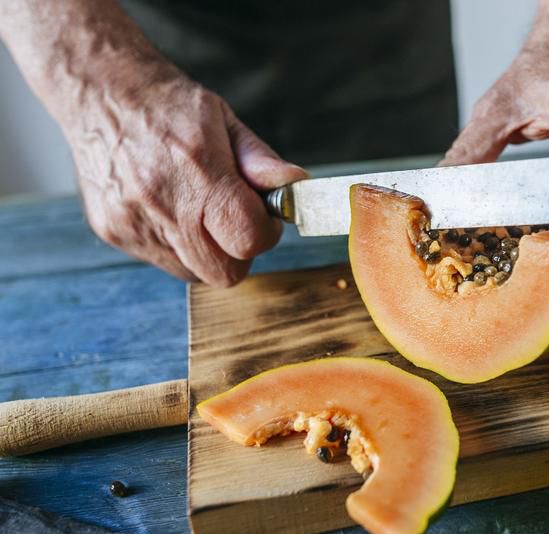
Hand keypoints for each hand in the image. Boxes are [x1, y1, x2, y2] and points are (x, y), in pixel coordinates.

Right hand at [66, 69, 306, 284]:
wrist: (99, 93)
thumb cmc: (169, 107)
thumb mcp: (225, 121)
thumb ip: (261, 162)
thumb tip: (296, 186)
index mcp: (197, 171)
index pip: (248, 239)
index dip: (266, 233)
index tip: (263, 215)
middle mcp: (161, 204)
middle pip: (223, 272)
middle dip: (238, 252)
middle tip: (233, 219)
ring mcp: (134, 223)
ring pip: (194, 272)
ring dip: (207, 251)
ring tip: (197, 209)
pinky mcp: (113, 232)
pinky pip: (163, 261)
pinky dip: (177, 245)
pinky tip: (169, 208)